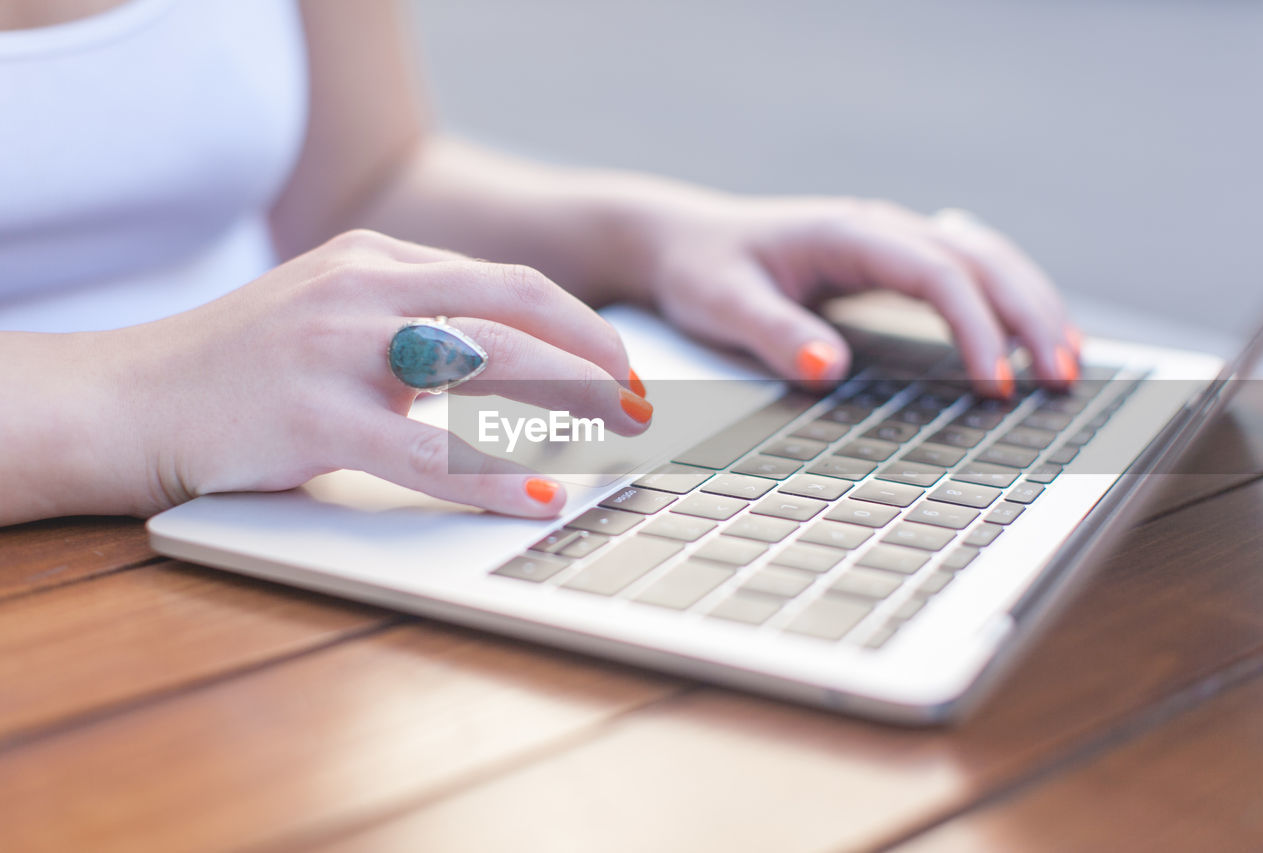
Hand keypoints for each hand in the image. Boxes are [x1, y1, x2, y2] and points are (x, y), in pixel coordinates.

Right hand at [112, 230, 649, 517]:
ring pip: (487, 366)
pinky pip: (428, 453)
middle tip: (641, 408)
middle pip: (517, 312)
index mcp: (378, 259)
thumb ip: (414, 320)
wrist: (129, 398)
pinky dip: (495, 478)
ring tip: (615, 440)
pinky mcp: (312, 415)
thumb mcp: (334, 314)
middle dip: (596, 361)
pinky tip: (540, 497)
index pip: (511, 283)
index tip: (624, 369)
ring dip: (568, 404)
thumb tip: (518, 363)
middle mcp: (365, 286)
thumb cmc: (242, 368)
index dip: (582, 328)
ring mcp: (338, 346)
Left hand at [624, 192, 1078, 396]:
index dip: (975, 326)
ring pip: (988, 260)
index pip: (937, 272)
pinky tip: (1031, 336)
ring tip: (1067, 365)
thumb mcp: (723, 303)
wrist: (683, 241)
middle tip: (1063, 378)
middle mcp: (881, 228)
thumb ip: (774, 334)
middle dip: (1030, 316)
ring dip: (1032, 306)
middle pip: (982, 260)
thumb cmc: (703, 269)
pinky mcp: (892, 262)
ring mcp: (892, 240)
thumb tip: (830, 370)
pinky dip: (1008, 301)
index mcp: (848, 231)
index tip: (995, 383)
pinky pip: (969, 272)